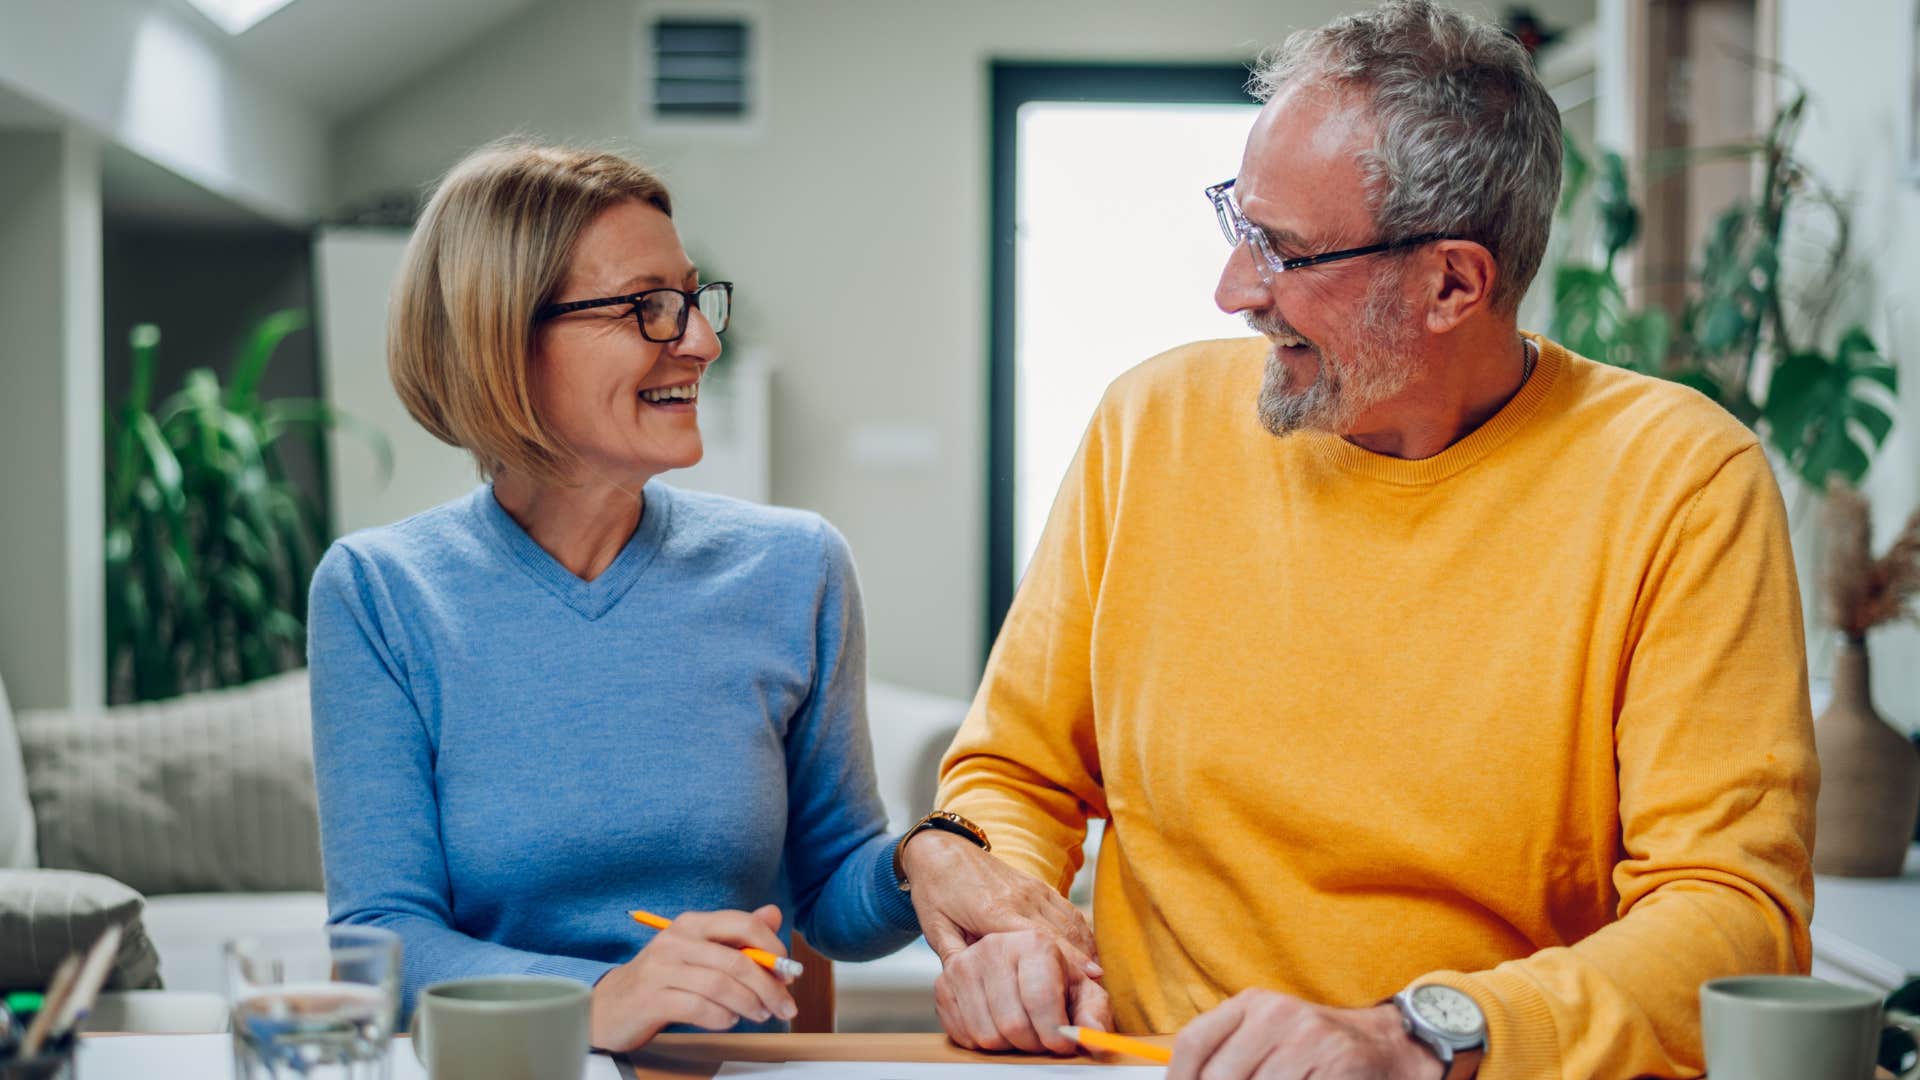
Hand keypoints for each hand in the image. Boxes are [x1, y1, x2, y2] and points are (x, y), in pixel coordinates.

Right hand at [589, 904, 797, 1050]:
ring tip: (760, 1015)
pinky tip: (728, 1021)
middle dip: (769, 986)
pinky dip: (721, 1017)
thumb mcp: (700, 951)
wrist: (609, 1005)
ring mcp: (660, 968)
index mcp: (692, 923)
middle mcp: (676, 940)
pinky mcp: (650, 998)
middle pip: (736, 960)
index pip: (743, 924)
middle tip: (785, 1006)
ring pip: (720, 985)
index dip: (773, 949)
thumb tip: (774, 913)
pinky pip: (697, 1008)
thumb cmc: (663, 978)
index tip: (788, 973)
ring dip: (749, 1004)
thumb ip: (736, 935)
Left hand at [901, 830, 1098, 973]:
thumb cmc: (935, 891)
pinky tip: (1087, 956)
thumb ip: (956, 959)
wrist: (940, 849)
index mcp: (993, 909)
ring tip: (1095, 981)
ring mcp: (1033, 889)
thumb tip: (969, 993)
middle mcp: (1020, 896)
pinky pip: (1068, 911)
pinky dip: (1081, 934)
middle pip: (1061, 933)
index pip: (1037, 938)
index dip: (1066, 959)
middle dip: (1083, 962)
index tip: (1090, 978)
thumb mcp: (936, 929)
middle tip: (1098, 991)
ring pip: (1070, 922)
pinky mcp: (1039, 886)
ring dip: (1085, 951)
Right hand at [933, 930, 1113, 1053]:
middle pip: (1014, 1024)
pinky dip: (983, 1042)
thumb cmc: (1053, 978)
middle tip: (1041, 1037)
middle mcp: (993, 947)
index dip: (1055, 1033)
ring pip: (987, 1035)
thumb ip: (1093, 1013)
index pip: (1042, 1000)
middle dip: (1033, 1043)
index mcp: (1032, 941)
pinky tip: (998, 1024)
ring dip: (1008, 1045)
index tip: (1062, 1044)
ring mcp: (963, 966)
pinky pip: (964, 1036)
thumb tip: (1094, 1037)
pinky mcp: (943, 986)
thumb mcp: (1080, 990)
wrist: (1014, 962)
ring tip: (1021, 1028)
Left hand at [1169, 991, 1441, 1079]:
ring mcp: (1310, 1039)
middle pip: (1220, 1077)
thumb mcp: (1265, 1035)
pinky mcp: (1338, 1063)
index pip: (1195, 1042)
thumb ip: (1227, 1054)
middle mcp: (1278, 1014)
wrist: (1383, 1044)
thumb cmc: (1312, 1046)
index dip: (1180, 1079)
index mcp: (1252, 1003)